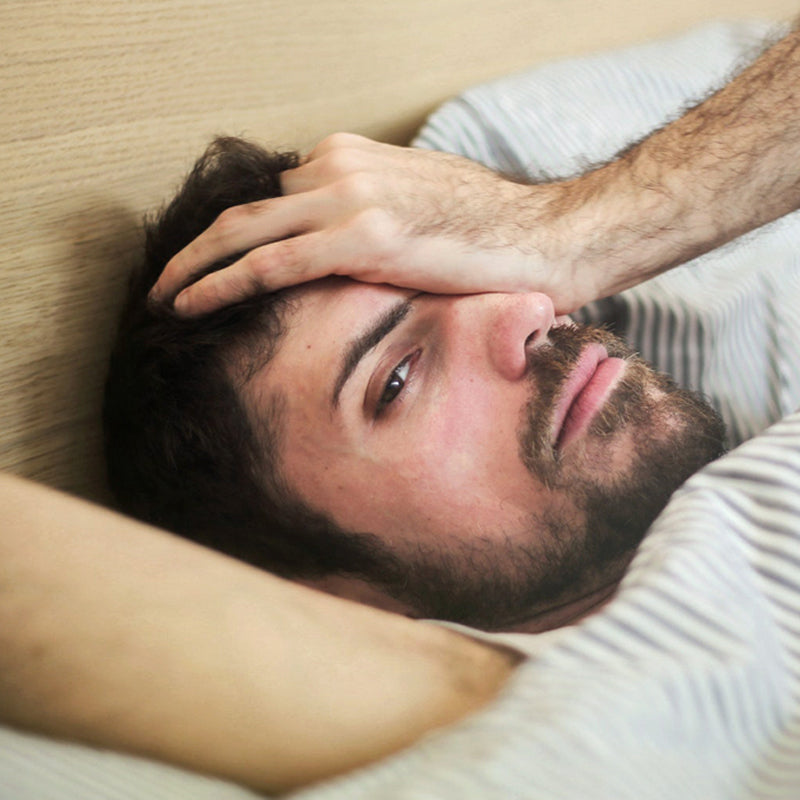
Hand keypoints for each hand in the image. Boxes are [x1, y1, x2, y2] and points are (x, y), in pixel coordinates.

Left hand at [151, 133, 583, 314]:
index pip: (272, 195)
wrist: (548, 237)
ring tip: (164, 297)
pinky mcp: (361, 239)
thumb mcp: (418, 211)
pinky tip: (189, 306)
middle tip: (165, 279)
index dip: (234, 232)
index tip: (208, 262)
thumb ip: (370, 218)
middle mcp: (341, 167)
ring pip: (243, 230)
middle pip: (244, 206)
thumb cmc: (492, 235)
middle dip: (198, 245)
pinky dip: (222, 284)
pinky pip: (270, 263)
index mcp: (353, 159)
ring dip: (194, 265)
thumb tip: (343, 253)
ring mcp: (349, 198)